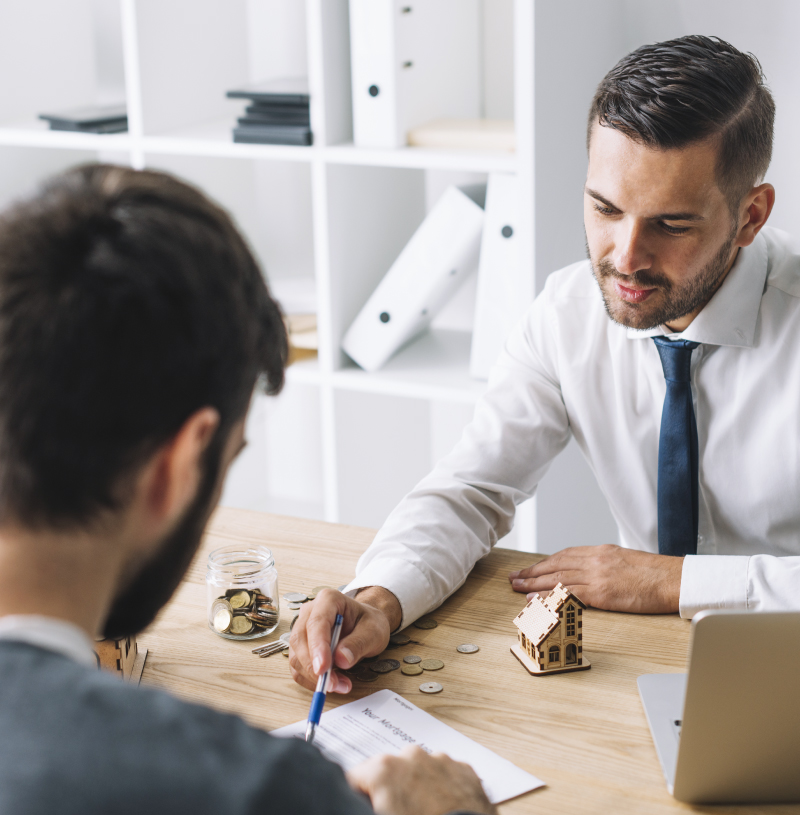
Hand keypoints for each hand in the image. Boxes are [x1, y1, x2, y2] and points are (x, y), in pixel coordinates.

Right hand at [289, 587, 400, 692]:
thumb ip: (358, 643)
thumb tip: (341, 659)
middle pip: (300, 640)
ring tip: (339, 685)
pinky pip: (297, 667)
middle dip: (313, 667)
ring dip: (313, 676)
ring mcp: (302, 628)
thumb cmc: (368, 623)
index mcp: (329, 599)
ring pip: (296, 655)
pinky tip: (331, 683)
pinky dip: (311, 680)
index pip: (316, 622)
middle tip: (333, 685)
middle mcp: (310, 612)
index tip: (323, 668)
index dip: (318, 646)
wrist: (365, 624)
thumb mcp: (373, 631)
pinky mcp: (300, 647)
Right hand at [347, 745, 496, 814]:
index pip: (356, 776)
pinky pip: (445, 775)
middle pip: (389, 770)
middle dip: (390, 789)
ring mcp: (440, 760)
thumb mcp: (382, 814)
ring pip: (419, 770)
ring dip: (417, 787)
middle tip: (397, 812)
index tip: (366, 805)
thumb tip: (369, 803)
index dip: (359, 795)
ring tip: (423, 812)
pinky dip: (442, 788)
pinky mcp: (464, 770)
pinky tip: (442, 809)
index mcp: (384, 769)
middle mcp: (411, 756)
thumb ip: (369, 803)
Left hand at [508, 544, 682, 612]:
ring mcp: (597, 575)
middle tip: (514, 577)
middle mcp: (595, 560)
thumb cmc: (656, 575)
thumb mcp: (626, 561)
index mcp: (601, 551)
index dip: (544, 562)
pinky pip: (569, 594)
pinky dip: (549, 597)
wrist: (675, 580)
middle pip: (556, 565)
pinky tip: (536, 600)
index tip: (531, 568)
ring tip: (518, 588)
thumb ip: (605, 564)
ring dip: (534, 584)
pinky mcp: (602, 593)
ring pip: (557, 578)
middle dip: (533, 572)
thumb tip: (591, 573)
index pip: (565, 555)